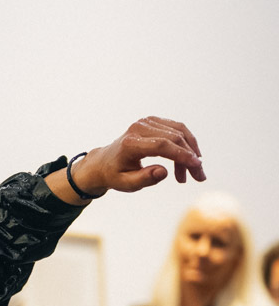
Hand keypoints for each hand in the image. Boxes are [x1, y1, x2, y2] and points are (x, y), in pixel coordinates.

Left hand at [64, 118, 205, 199]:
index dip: (181, 155)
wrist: (105, 162)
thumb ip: (143, 179)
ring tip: (194, 173)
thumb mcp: (125, 184)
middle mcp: (138, 128)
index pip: (161, 145)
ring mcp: (146, 122)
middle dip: (190, 158)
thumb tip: (163, 172)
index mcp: (130, 144)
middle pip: (174, 138)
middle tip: (200, 177)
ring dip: (191, 152)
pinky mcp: (153, 121)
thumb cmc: (115, 175)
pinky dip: (186, 143)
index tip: (197, 167)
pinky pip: (177, 129)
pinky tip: (189, 159)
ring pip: (178, 133)